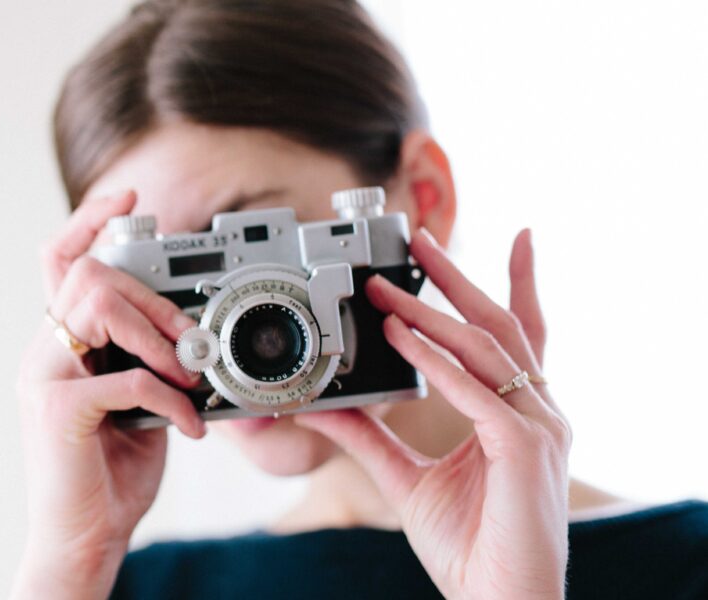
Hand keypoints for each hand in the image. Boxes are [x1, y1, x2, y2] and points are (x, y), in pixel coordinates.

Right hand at [12, 190, 205, 598]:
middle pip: (90, 273)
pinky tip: (189, 425)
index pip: (61, 261)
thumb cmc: (108, 478)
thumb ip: (148, 363)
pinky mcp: (57, 410)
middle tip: (190, 341)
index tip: (127, 197)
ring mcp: (42, 379)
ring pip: (95, 301)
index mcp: (59, 347)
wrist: (83, 542)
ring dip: (156, 332)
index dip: (89, 219)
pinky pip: (123, 375)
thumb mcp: (138, 406)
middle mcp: (42, 354)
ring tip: (187, 373)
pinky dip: (170, 397)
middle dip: (154, 297)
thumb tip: (190, 335)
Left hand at [296, 228, 569, 599]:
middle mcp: (538, 412)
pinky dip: (437, 363)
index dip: (517, 283)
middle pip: (501, 326)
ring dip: (431, 313)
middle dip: (459, 278)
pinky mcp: (525, 450)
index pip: (520, 336)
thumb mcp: (404, 478)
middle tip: (422, 239)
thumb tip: (319, 405)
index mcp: (520, 413)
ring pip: (485, 349)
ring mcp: (538, 428)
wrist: (498, 599)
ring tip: (385, 290)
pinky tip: (401, 339)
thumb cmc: (471, 547)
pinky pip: (478, 393)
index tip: (513, 239)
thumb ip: (367, 438)